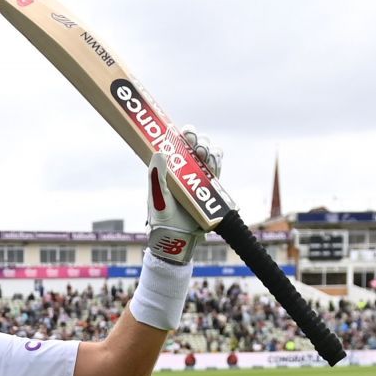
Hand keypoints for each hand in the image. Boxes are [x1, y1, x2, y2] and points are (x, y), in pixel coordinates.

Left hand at [145, 128, 221, 264]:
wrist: (178, 241)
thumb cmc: (162, 220)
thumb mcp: (157, 197)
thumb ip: (157, 176)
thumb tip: (160, 151)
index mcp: (169, 167)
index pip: (177, 143)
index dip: (182, 134)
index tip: (184, 134)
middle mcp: (184, 169)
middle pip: (195, 144)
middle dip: (199, 140)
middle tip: (196, 147)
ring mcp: (198, 178)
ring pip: (209, 154)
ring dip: (209, 149)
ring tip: (205, 156)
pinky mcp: (210, 188)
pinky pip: (217, 169)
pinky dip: (218, 161)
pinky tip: (214, 161)